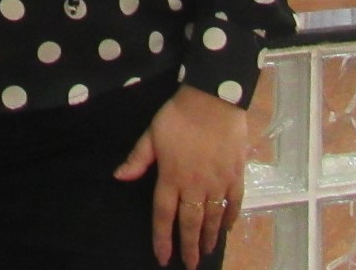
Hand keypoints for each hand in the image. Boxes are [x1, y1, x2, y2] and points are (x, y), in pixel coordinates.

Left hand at [113, 85, 247, 268]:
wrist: (213, 101)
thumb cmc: (177, 116)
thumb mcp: (150, 135)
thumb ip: (137, 159)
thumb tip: (119, 177)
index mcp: (170, 177)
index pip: (163, 215)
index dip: (162, 238)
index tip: (162, 257)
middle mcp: (195, 186)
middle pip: (190, 223)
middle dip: (188, 246)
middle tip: (190, 265)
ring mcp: (218, 183)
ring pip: (213, 218)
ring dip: (208, 237)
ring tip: (206, 252)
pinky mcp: (236, 176)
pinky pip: (234, 203)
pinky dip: (231, 218)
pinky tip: (227, 228)